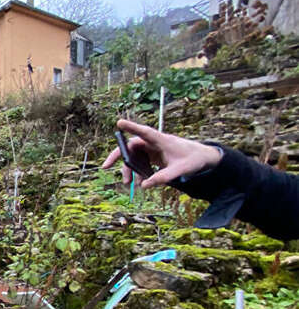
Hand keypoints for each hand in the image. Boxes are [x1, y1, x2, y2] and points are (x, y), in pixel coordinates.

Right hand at [103, 119, 223, 187]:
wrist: (202, 158)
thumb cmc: (194, 159)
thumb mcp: (180, 171)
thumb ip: (162, 178)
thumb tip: (144, 186)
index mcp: (162, 140)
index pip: (145, 132)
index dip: (132, 127)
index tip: (119, 122)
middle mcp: (154, 142)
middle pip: (131, 146)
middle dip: (118, 157)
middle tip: (106, 167)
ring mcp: (153, 149)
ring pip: (134, 156)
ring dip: (129, 169)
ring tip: (130, 183)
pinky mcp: (153, 155)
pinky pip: (140, 162)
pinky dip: (137, 172)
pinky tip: (141, 183)